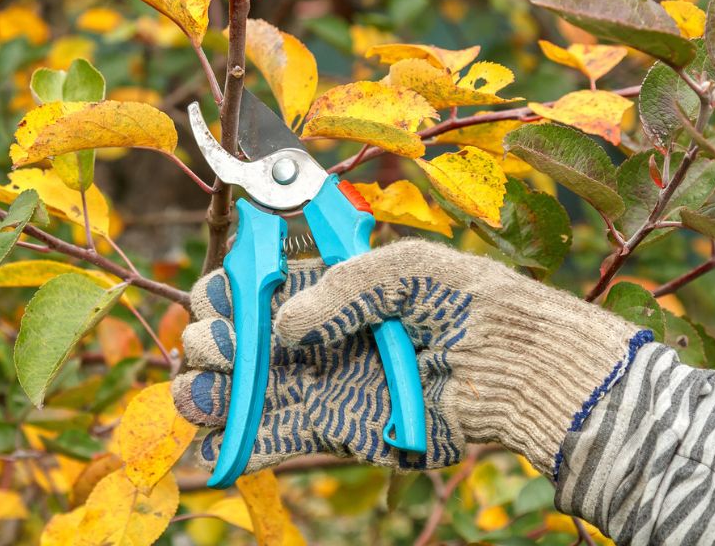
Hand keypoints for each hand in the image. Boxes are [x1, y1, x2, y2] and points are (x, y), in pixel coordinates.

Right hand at [172, 240, 650, 477]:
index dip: (226, 292)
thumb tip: (283, 325)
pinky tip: (211, 446)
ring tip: (196, 396)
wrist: (518, 369)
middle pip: (240, 338)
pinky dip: (241, 444)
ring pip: (247, 389)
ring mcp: (322, 382)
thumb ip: (341, 287)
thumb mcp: (406, 269)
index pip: (255, 285)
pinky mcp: (336, 426)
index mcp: (327, 286)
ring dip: (211, 393)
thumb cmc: (469, 302)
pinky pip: (278, 436)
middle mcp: (316, 334)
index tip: (217, 299)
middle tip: (213, 347)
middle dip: (213, 341)